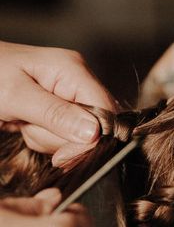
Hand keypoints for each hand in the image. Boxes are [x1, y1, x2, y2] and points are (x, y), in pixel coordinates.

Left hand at [0, 40, 115, 165]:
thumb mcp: (14, 96)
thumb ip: (55, 114)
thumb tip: (94, 133)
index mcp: (72, 70)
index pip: (106, 112)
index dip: (92, 139)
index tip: (64, 156)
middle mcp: (76, 81)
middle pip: (95, 127)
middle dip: (64, 139)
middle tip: (30, 128)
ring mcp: (67, 96)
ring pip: (80, 136)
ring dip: (50, 140)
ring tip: (24, 124)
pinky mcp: (58, 110)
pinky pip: (65, 136)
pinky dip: (45, 139)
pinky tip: (26, 126)